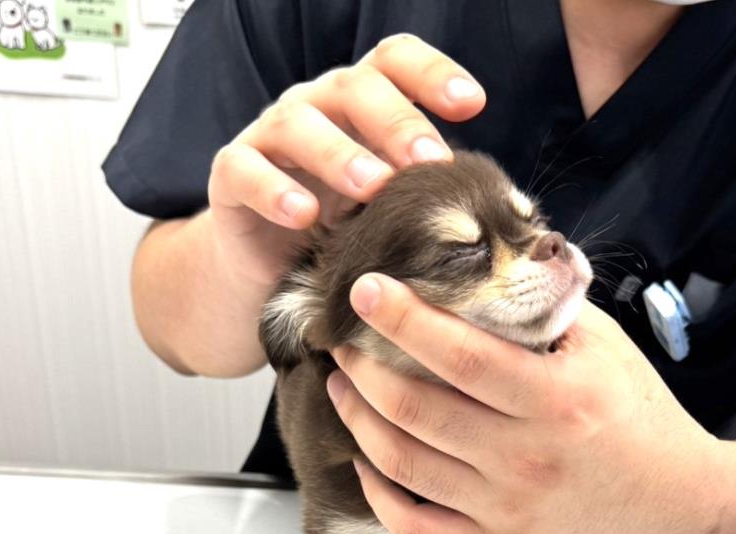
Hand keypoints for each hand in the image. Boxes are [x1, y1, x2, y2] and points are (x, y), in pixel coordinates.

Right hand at [205, 34, 484, 285]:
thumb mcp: (390, 206)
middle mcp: (316, 107)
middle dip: (398, 122)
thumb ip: (428, 191)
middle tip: (431, 161)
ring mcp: (270, 136)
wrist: (269, 268)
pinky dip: (274, 190)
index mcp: (360, 104)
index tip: (472, 104)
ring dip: (341, 154)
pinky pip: (245, 169)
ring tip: (373, 187)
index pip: (394, 63)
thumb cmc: (342, 228)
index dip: (432, 73)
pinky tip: (304, 215)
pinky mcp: (231, 176)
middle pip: (355, 88)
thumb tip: (504, 208)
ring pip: (300, 123)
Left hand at [326, 275, 723, 533]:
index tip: (363, 290)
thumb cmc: (640, 413)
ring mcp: (507, 508)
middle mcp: (525, 457)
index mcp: (555, 398)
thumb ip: (546, 307)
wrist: (677, 502)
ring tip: (344, 386)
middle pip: (414, 408)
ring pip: (403, 464)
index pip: (459, 353)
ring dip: (358, 419)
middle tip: (341, 339)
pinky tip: (367, 461)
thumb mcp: (606, 345)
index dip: (402, 317)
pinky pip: (416, 526)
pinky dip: (379, 494)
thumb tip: (486, 263)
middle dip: (362, 367)